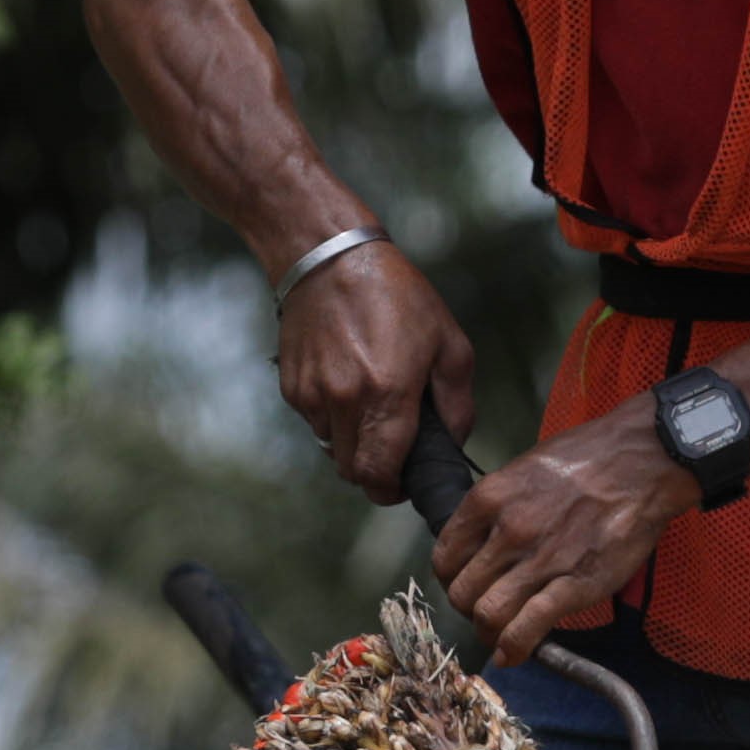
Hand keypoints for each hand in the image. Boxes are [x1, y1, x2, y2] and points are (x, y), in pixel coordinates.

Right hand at [275, 243, 475, 496]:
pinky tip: (347, 380)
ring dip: (352, 441)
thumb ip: (457, 405)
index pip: (380, 475)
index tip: (404, 483)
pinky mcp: (292, 386)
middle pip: (352, 472)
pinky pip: (315, 421)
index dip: (393, 491)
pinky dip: (332, 416)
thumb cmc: (397, 296)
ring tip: (370, 403)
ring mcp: (313, 396)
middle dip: (374, 471)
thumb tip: (454, 445)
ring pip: (332, 448)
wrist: (328, 258)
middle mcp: (344, 402)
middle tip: (393, 450)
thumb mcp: (449, 344)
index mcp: (388, 396)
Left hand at [429, 397, 697, 656]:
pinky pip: (527, 627)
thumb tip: (482, 538)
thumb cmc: (589, 458)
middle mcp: (507, 531)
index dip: (451, 579)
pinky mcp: (575, 585)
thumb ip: (498, 505)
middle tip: (484, 611)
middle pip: (461, 592)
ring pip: (488, 614)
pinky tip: (511, 655)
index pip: (444, 556)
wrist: (645, 460)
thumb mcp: (525, 469)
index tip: (464, 584)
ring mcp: (541, 560)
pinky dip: (513, 648)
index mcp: (489, 499)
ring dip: (489, 633)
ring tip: (499, 635)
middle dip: (468, 610)